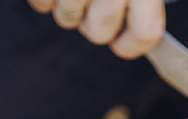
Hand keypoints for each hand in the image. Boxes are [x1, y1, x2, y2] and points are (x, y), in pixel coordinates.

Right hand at [29, 0, 163, 58]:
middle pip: (100, 32)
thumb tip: (138, 37)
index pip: (145, 34)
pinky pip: (42, 4)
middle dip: (92, 23)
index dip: (131, 45)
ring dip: (67, 7)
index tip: (121, 43)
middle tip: (91, 2)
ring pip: (68, 19)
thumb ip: (141, 5)